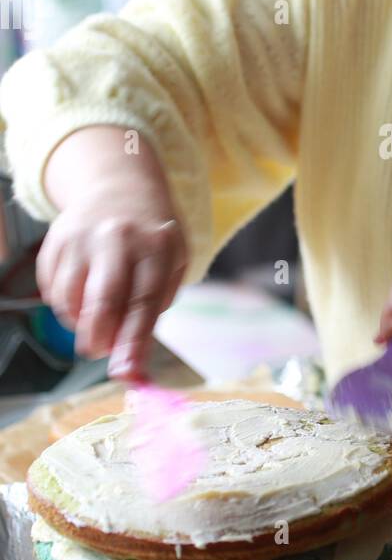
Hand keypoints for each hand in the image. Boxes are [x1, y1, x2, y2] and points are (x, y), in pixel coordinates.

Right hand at [36, 198, 187, 378]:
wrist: (119, 186)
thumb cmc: (152, 239)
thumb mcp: (171, 264)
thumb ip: (153, 310)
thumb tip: (131, 361)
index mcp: (156, 246)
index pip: (143, 302)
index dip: (133, 342)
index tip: (126, 373)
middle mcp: (117, 238)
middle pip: (102, 301)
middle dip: (99, 339)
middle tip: (99, 352)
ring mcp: (82, 237)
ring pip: (70, 300)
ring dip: (80, 323)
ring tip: (96, 315)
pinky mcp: (55, 241)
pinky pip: (52, 290)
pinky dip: (65, 305)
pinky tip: (82, 293)